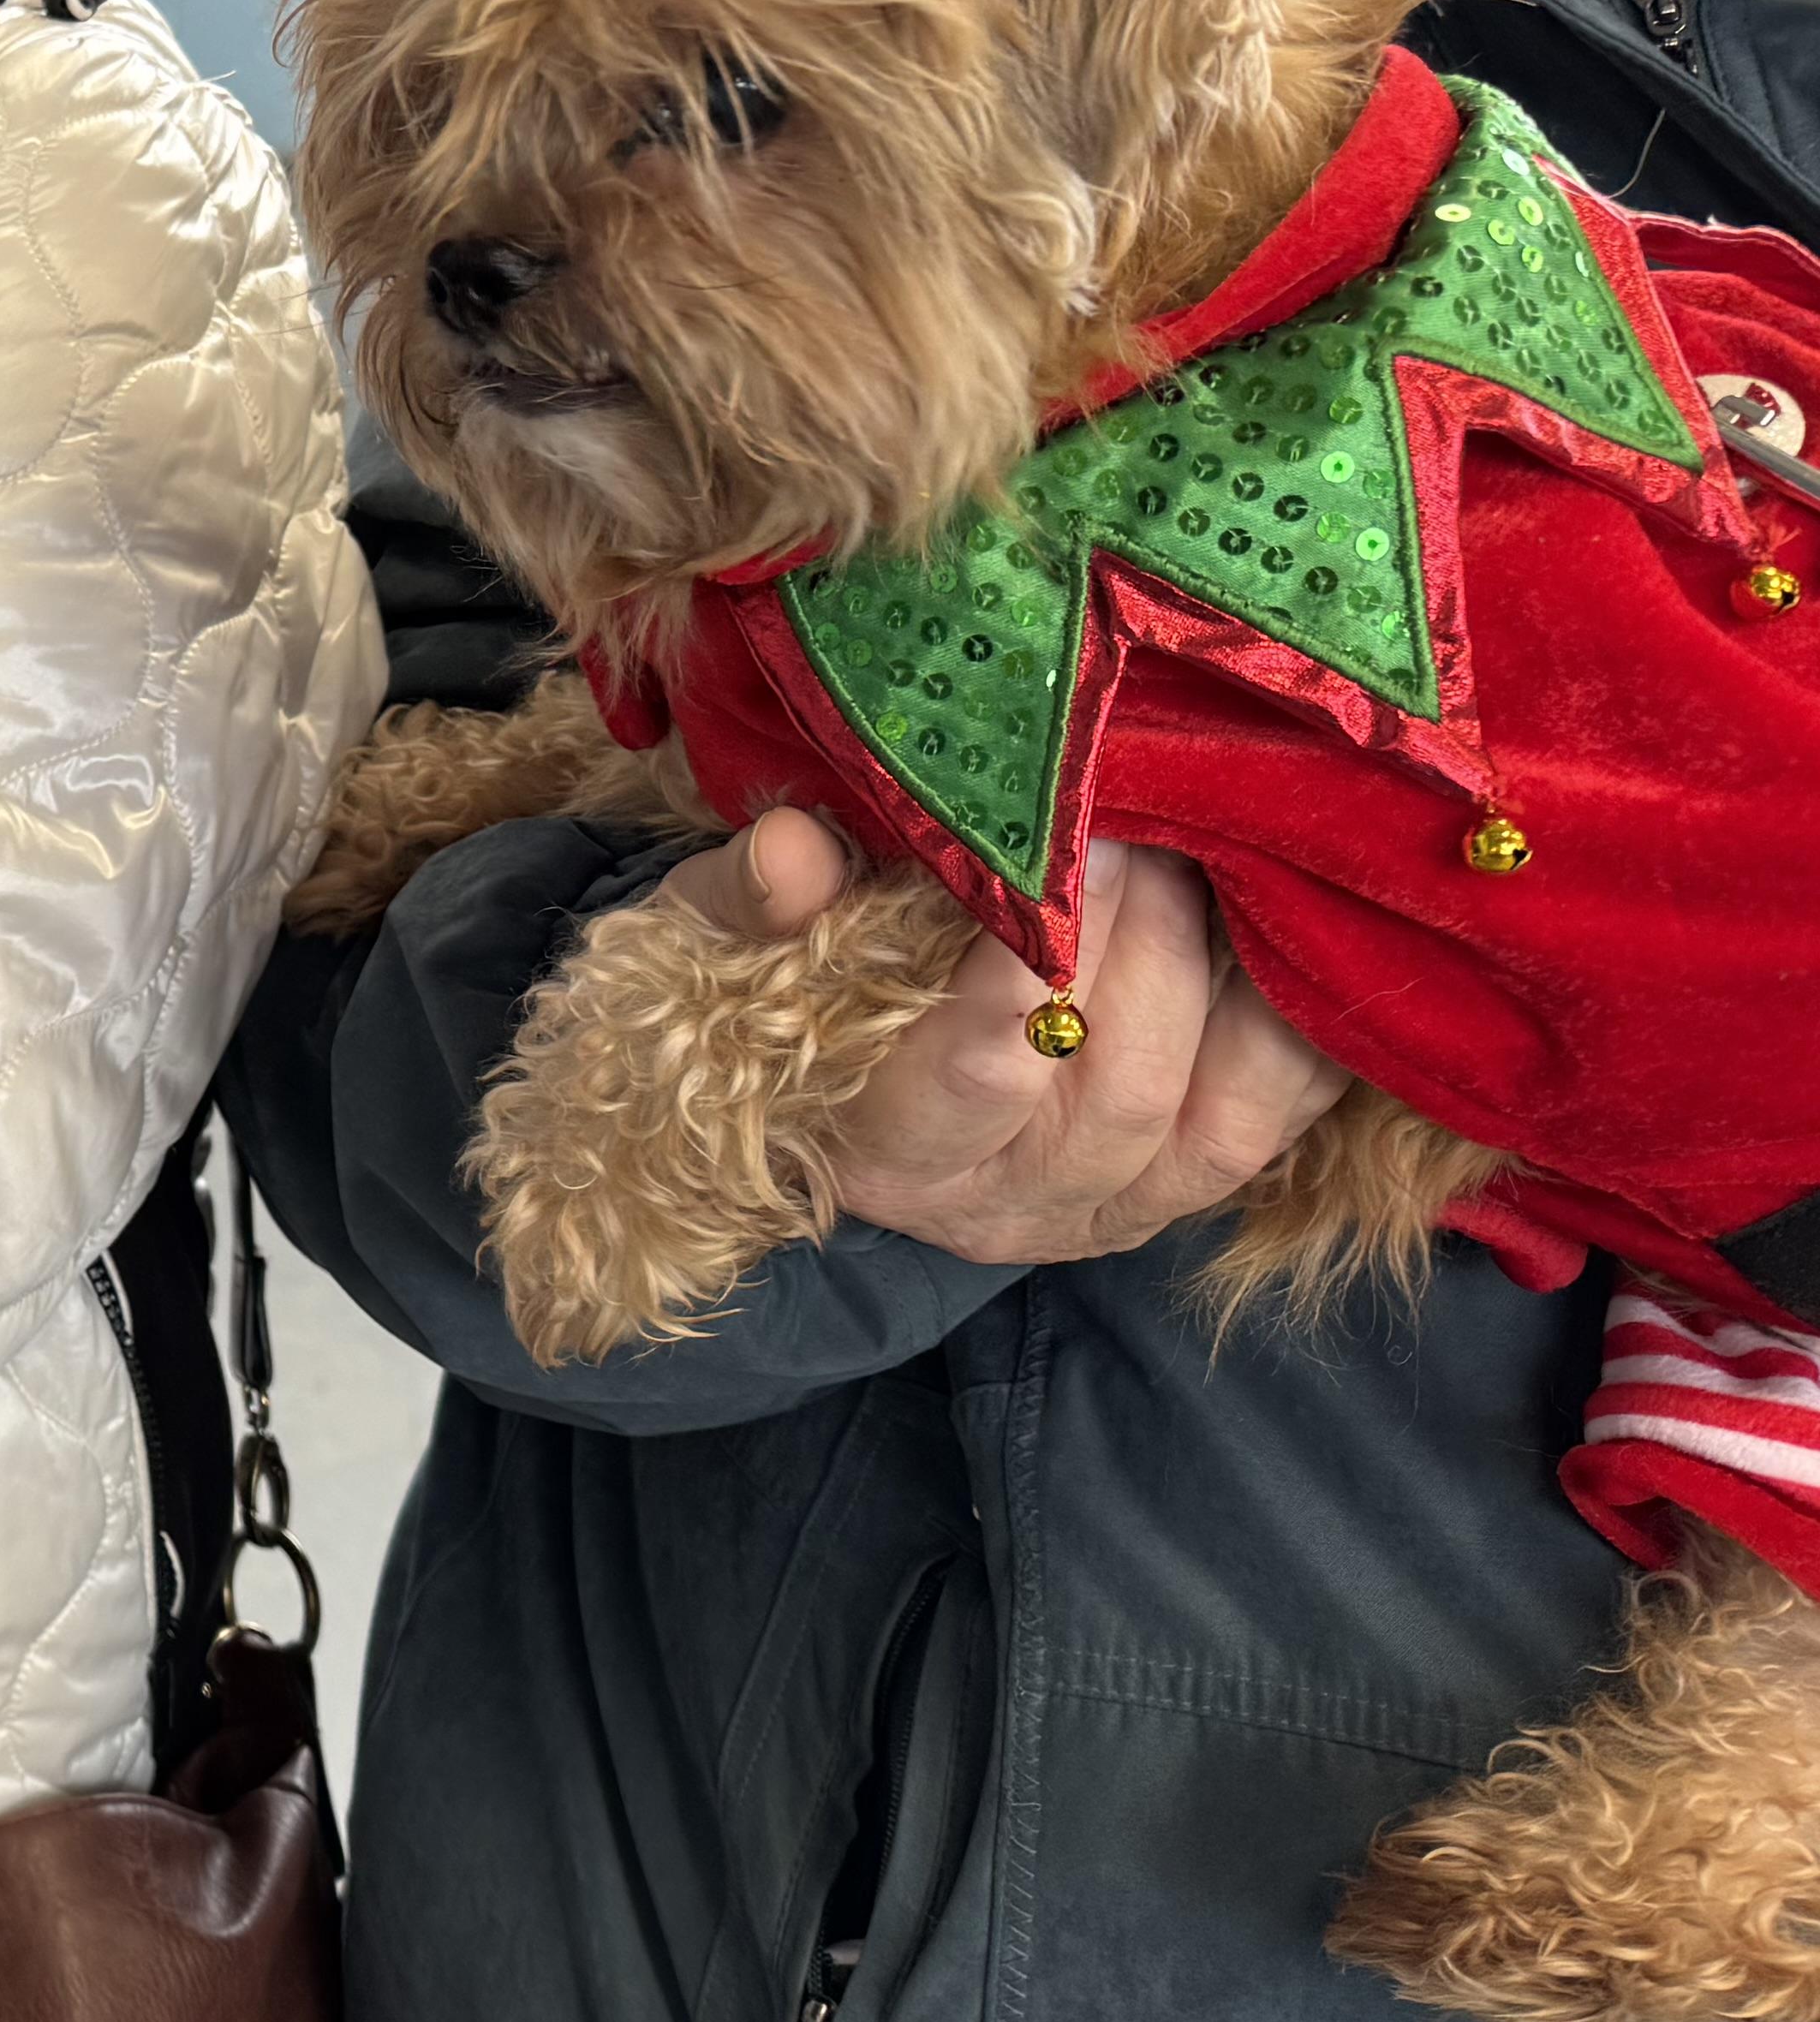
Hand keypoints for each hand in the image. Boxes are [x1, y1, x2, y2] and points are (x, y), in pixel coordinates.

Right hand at [655, 812, 1345, 1269]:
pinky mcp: (1185, 1189)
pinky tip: (1298, 935)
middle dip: (1142, 938)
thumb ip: (748, 902)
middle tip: (1137, 811)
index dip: (1026, 972)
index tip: (1057, 850)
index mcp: (886, 1152)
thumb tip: (792, 851)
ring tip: (1203, 851)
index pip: (975, 1080)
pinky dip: (1305, 1035)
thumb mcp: (716, 944)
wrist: (814, 1074)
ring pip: (1217, 1117)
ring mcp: (1112, 1209)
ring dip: (1226, 975)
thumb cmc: (766, 987)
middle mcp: (1009, 1206)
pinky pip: (1283, 1123)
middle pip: (1117, 1089)